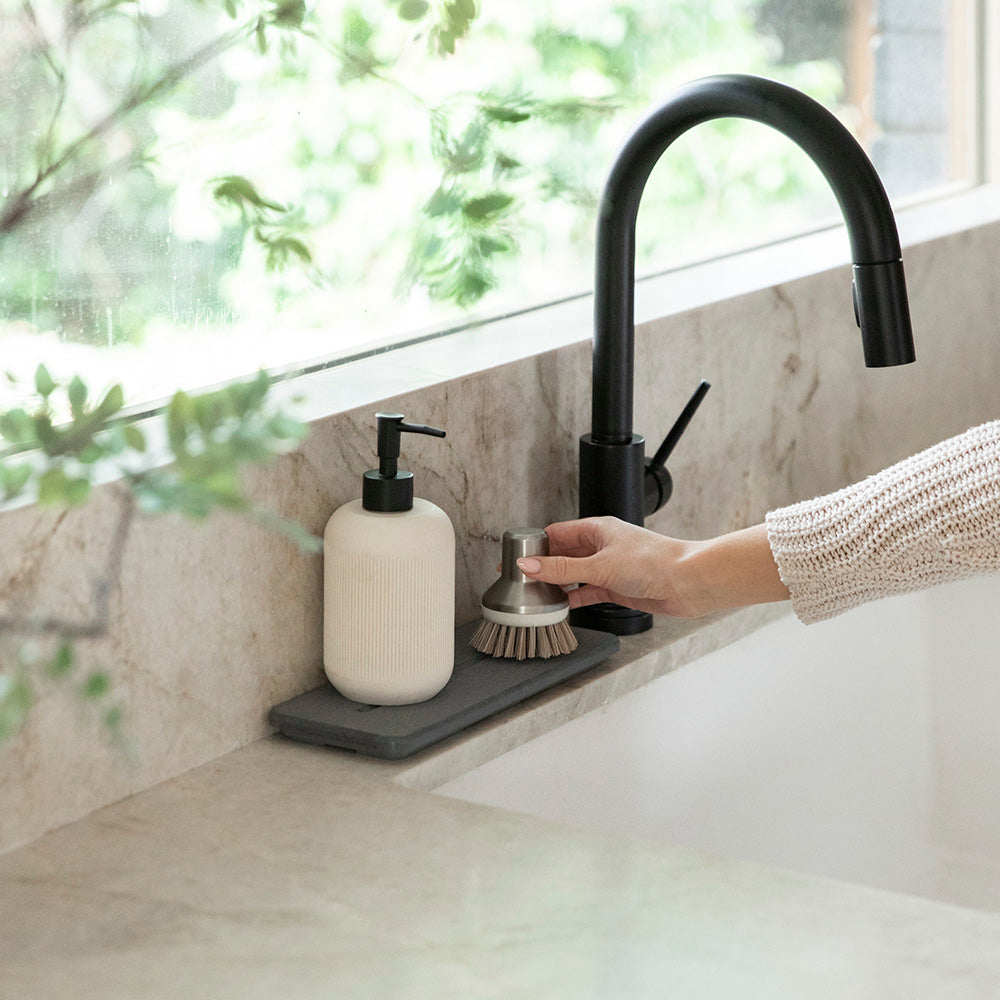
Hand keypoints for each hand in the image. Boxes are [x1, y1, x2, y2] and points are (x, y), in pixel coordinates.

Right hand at [517, 517, 788, 619]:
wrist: (689, 582)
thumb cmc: (654, 562)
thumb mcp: (599, 565)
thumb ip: (561, 568)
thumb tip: (528, 566)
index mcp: (596, 529)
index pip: (555, 533)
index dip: (533, 545)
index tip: (513, 557)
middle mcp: (601, 546)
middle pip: (562, 554)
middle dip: (542, 566)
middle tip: (518, 580)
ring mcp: (609, 567)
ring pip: (574, 574)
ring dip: (557, 584)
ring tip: (534, 596)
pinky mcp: (618, 586)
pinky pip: (588, 591)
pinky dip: (574, 598)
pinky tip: (561, 607)